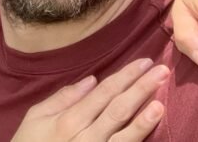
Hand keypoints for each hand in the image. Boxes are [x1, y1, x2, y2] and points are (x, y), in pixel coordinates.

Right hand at [11, 59, 166, 141]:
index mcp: (68, 120)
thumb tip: (91, 80)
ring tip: (161, 100)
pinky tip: (149, 130)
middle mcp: (84, 137)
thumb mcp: (35, 118)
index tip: (144, 62)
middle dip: (140, 88)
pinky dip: (136, 140)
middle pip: (117, 109)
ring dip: (144, 118)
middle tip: (162, 71)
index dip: (125, 77)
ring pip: (124, 135)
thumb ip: (62, 98)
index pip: (104, 93)